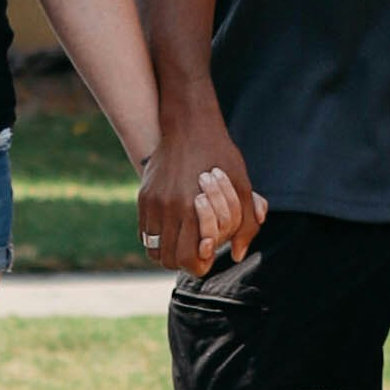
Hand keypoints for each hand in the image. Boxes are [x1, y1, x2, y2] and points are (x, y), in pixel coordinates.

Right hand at [142, 118, 264, 276]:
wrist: (189, 125)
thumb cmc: (221, 156)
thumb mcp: (243, 186)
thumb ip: (246, 224)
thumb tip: (238, 255)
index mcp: (193, 207)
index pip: (188, 258)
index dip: (200, 263)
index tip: (209, 254)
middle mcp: (169, 207)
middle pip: (169, 259)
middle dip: (184, 262)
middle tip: (197, 252)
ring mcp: (152, 202)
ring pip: (153, 250)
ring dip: (169, 253)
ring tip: (184, 244)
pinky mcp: (144, 196)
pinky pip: (145, 233)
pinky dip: (157, 239)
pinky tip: (173, 230)